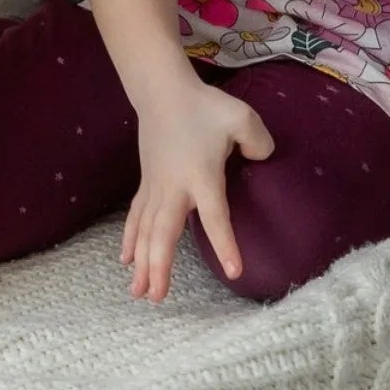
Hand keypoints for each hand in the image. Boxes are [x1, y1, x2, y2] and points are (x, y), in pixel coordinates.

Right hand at [123, 84, 274, 300]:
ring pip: (145, 231)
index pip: (214, 216)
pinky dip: (130, 241)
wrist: (162, 92)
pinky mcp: (147, 185)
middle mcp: (173, 188)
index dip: (225, 244)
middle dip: (158, 266)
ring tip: (139, 293)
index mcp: (201, 176)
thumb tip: (262, 160)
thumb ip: (259, 143)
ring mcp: (155, 188)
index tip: (234, 272)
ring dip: (141, 262)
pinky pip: (136, 219)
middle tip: (156, 297)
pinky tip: (126, 261)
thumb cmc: (203, 106)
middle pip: (162, 233)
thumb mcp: (242, 118)